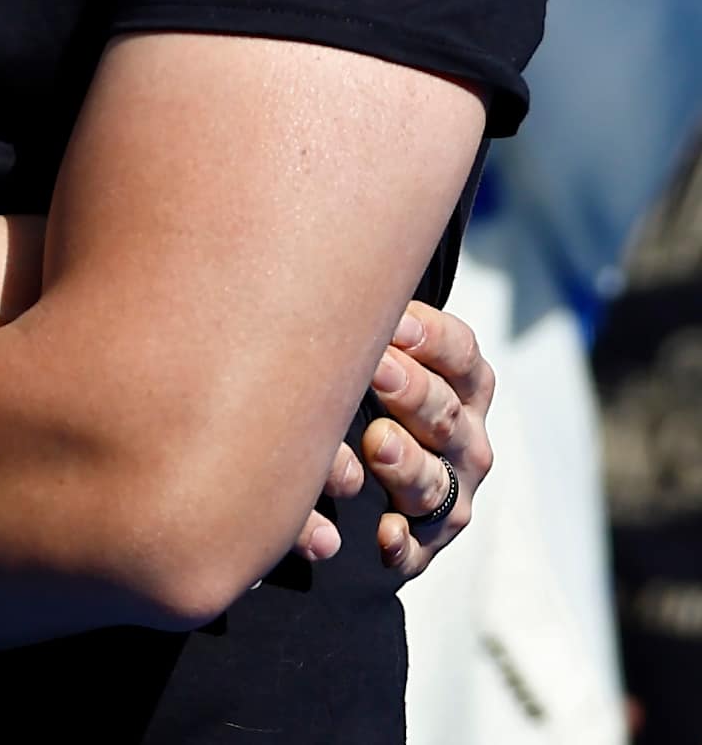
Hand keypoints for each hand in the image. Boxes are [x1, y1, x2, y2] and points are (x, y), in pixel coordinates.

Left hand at [290, 298, 492, 571]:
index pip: (462, 354)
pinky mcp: (423, 542)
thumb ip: (362, 307)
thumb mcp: (368, 338)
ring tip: (378, 444)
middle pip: (447, 413)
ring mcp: (449, 491)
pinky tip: (383, 536)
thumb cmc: (354, 375)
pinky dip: (404, 543)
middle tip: (378, 370)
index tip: (393, 320)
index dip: (432, 337)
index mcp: (460, 381)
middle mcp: (464, 436)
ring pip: (437, 481)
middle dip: (414, 391)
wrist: (352, 460)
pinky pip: (419, 549)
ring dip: (408, 463)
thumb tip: (320, 234)